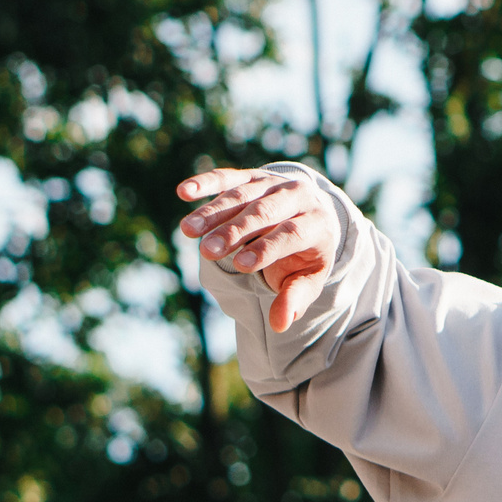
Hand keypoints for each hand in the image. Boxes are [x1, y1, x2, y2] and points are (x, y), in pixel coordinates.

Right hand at [177, 167, 339, 332]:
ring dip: (213, 212)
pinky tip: (184, 192)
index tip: (241, 265)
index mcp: (317, 223)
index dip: (267, 249)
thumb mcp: (308, 277)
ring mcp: (274, 184)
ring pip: (243, 195)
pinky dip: (206, 182)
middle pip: (264, 212)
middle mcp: (298, 197)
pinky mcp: (252, 177)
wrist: (313, 214)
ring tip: (187, 230)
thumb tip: (281, 325)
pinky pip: (229, 178)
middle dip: (235, 231)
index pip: (291, 234)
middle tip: (207, 251)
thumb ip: (295, 298)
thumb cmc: (306, 254)